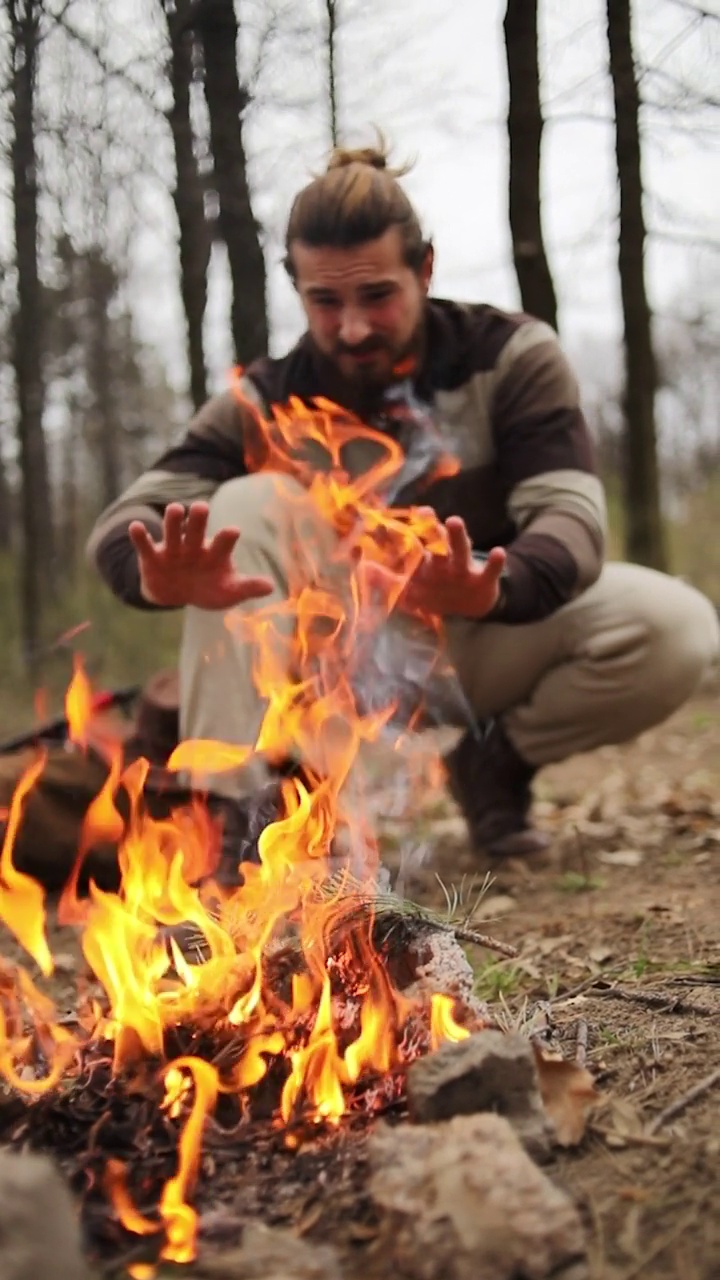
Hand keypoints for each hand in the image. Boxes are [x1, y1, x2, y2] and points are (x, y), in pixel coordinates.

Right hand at [128, 502, 273, 609]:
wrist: (178, 596)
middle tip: (201, 507)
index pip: (223, 542)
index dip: (227, 537)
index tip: (233, 531)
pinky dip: (140, 536)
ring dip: (173, 521)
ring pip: (172, 530)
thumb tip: (271, 587)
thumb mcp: (228, 592)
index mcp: (215, 553)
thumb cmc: (208, 589)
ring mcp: (173, 550)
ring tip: (175, 509)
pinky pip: (145, 545)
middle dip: (198, 519)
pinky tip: (136, 527)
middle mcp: (194, 546)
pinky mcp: (152, 558)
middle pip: (196, 529)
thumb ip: (247, 587)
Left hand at [361, 515, 506, 618]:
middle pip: (434, 541)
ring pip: (459, 550)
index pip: (409, 544)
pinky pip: (490, 570)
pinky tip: (498, 552)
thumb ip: (386, 579)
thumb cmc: (437, 590)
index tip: (380, 519)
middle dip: (427, 528)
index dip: (395, 534)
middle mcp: (442, 559)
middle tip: (421, 511)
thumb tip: (359, 568)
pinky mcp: (483, 579)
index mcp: (424, 560)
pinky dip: (494, 563)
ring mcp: (463, 568)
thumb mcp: (410, 588)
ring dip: (457, 536)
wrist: (471, 605)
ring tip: (454, 520)